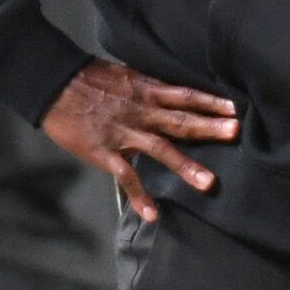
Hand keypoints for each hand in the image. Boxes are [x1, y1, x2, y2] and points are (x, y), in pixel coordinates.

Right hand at [41, 60, 240, 222]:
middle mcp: (142, 111)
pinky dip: (139, 196)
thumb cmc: (90, 78)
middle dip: (209, 127)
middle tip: (236, 132)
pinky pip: (126, 176)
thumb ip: (150, 88)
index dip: (210, 101)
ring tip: (209, 183)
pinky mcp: (105, 152)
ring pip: (160, 149)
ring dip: (185, 166)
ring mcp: (124, 133)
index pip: (186, 95)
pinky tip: (152, 214)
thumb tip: (172, 95)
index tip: (235, 107)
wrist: (53, 84)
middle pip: (180, 120)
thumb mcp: (127, 75)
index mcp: (147, 90)